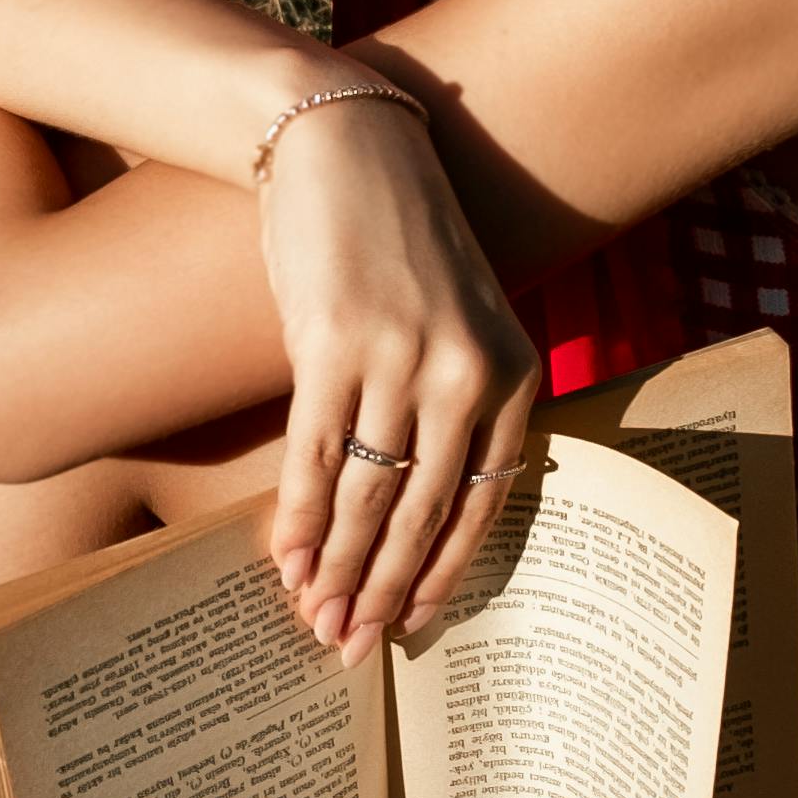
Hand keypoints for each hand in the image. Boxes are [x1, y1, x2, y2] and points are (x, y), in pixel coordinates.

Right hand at [255, 80, 543, 660]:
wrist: (346, 148)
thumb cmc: (396, 245)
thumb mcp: (455, 321)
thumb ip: (451, 404)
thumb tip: (407, 514)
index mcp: (514, 372)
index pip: (481, 501)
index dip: (438, 574)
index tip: (407, 626)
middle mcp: (468, 371)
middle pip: (422, 510)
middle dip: (381, 589)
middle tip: (349, 649)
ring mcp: (402, 358)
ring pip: (369, 493)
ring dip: (336, 566)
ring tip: (312, 618)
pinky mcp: (334, 342)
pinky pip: (316, 453)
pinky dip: (298, 514)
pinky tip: (283, 558)